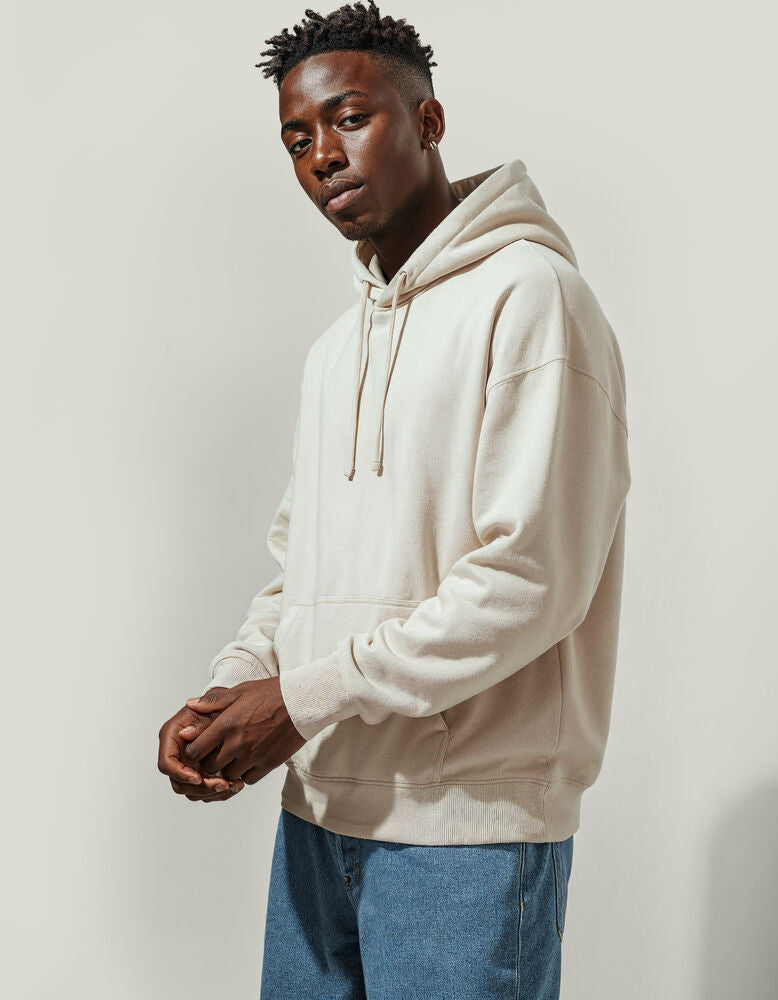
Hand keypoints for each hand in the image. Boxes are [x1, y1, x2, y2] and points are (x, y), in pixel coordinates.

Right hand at [158, 690, 244, 802]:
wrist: (234, 707)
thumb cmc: (221, 703)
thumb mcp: (214, 704)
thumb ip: (199, 722)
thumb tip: (185, 733)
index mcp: (172, 735)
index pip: (167, 763)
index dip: (180, 773)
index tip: (198, 778)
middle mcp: (177, 753)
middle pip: (179, 783)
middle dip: (201, 788)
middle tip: (222, 785)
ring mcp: (189, 765)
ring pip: (193, 791)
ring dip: (212, 793)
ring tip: (233, 785)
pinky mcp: (202, 772)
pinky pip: (206, 791)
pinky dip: (220, 792)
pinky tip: (236, 785)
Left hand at [179, 676, 305, 784]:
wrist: (301, 703)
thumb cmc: (271, 694)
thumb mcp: (240, 692)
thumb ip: (213, 701)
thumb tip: (191, 705)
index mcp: (227, 724)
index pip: (196, 749)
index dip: (194, 750)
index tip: (198, 747)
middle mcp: (237, 743)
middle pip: (210, 766)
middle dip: (209, 762)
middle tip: (214, 753)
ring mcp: (253, 755)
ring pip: (228, 775)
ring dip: (227, 769)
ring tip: (232, 757)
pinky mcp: (268, 764)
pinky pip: (248, 779)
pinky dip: (245, 773)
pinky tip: (248, 761)